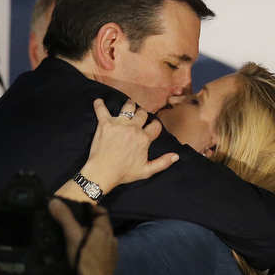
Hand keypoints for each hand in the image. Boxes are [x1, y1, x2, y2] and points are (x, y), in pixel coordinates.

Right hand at [49, 198, 116, 274]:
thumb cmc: (85, 262)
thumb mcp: (73, 238)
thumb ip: (65, 219)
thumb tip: (54, 201)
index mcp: (105, 231)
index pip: (101, 212)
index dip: (90, 207)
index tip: (75, 208)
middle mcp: (111, 239)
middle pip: (99, 225)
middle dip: (85, 222)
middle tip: (69, 222)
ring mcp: (111, 253)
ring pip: (99, 238)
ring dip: (87, 235)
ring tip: (71, 236)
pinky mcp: (107, 264)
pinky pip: (99, 250)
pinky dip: (90, 247)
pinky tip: (79, 253)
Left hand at [58, 99, 177, 201]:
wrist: (103, 172)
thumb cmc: (123, 173)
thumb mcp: (146, 171)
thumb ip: (163, 163)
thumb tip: (176, 156)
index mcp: (144, 139)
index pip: (155, 125)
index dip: (155, 125)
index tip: (152, 126)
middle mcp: (133, 128)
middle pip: (142, 113)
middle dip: (142, 114)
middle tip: (139, 116)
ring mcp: (118, 124)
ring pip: (128, 107)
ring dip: (129, 105)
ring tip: (128, 105)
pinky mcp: (105, 124)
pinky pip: (101, 110)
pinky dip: (99, 105)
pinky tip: (98, 101)